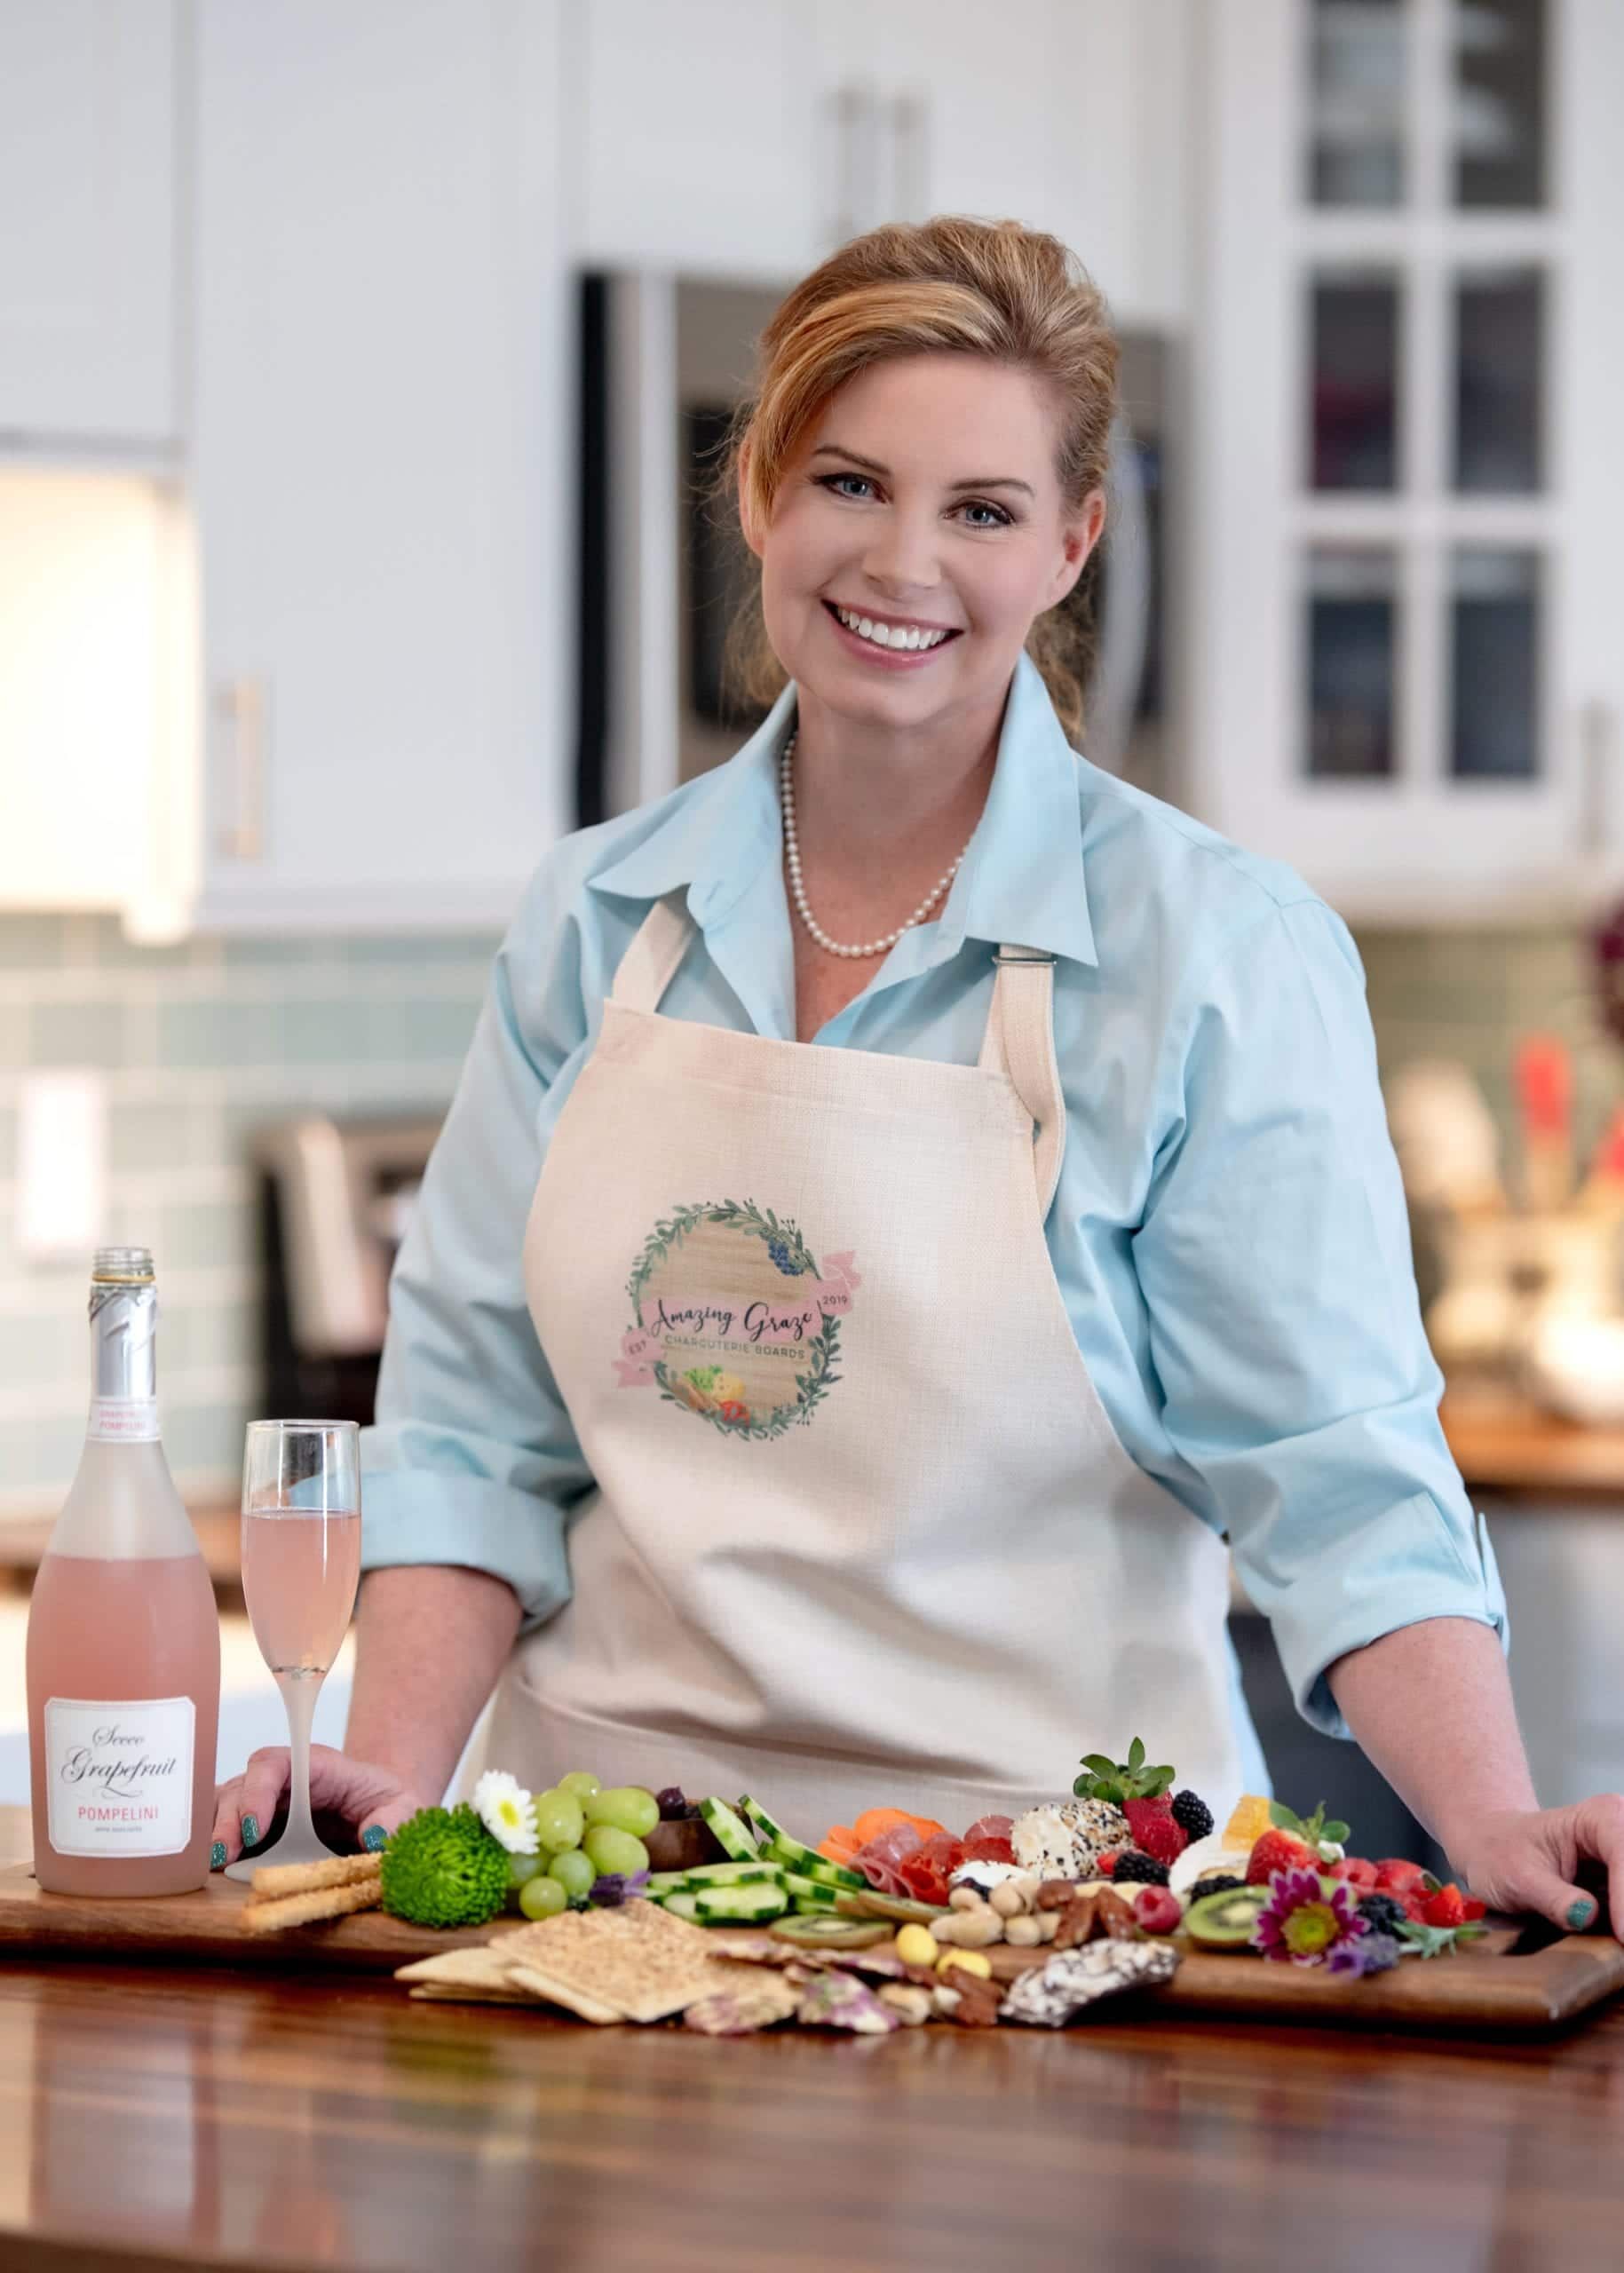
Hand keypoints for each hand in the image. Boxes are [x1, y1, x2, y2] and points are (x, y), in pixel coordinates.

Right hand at [210, 1745, 428, 1868]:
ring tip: (215, 1865)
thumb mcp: (404, 1808)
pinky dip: (215, 1847)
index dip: (258, 1790)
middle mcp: (282, 1783)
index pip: (276, 1764)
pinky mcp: (257, 1832)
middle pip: (241, 1788)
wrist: (385, 1817)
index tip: (254, 1827)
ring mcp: (265, 1806)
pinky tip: (214, 1871)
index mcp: (316, 1768)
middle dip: (229, 1821)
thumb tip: (377, 1838)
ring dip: (216, 1834)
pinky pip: (225, 1831)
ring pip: (225, 1808)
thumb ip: (395, 1820)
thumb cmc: (389, 1805)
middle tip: (225, 1855)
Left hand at [1445, 1797, 1623, 1934]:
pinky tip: (1613, 1941)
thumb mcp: (1517, 1878)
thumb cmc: (1500, 1853)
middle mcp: (1620, 1832)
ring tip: (1612, 1945)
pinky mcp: (1621, 1883)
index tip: (1623, 1937)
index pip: (1623, 1853)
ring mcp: (1622, 1859)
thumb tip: (1587, 1915)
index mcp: (1597, 1818)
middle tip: (1618, 1944)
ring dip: (1623, 1918)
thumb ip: (1553, 1898)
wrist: (1493, 1848)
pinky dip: (1621, 1921)